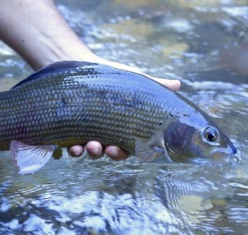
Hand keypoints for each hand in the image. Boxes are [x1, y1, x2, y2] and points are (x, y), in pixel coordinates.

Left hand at [0, 0, 180, 160]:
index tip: (134, 150)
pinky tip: (72, 147)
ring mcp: (86, 134)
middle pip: (110, 153)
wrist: (77, 67)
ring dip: (91, 153)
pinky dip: (72, 149)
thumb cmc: (109, 76)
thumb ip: (155, 85)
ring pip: (90, 152)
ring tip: (90, 146)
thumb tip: (179, 84)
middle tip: (108, 149)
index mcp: (122, 127)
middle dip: (110, 154)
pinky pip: (70, 146)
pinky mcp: (68, 131)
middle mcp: (105, 134)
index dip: (132, 151)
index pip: (131, 147)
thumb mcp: (133, 80)